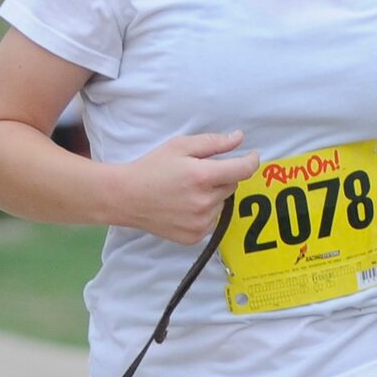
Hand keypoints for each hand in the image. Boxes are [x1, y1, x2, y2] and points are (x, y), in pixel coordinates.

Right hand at [116, 130, 254, 243]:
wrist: (126, 198)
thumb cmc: (151, 168)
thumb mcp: (179, 146)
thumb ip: (213, 142)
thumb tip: (239, 139)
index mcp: (202, 177)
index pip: (243, 170)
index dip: (251, 161)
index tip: (251, 156)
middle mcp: (204, 202)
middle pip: (232, 186)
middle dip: (222, 177)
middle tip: (199, 174)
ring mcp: (200, 223)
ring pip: (221, 204)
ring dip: (213, 195)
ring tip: (187, 191)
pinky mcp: (194, 236)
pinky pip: (211, 221)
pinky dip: (204, 212)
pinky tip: (184, 206)